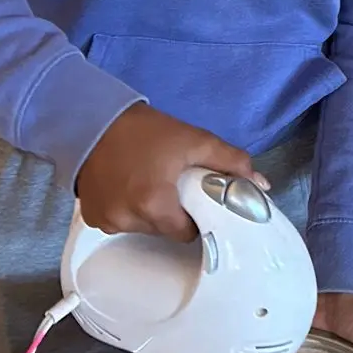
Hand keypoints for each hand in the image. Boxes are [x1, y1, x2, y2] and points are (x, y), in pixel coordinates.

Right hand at [76, 102, 260, 239]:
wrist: (95, 119)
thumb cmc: (146, 130)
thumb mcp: (194, 140)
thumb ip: (231, 162)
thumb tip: (260, 184)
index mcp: (154, 205)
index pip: (186, 233)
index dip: (194, 217)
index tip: (194, 200)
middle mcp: (128, 220)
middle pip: (164, 230)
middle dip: (173, 212)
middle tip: (172, 184)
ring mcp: (107, 221)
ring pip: (143, 228)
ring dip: (150, 212)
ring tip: (149, 181)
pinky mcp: (92, 218)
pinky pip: (121, 223)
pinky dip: (128, 210)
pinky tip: (129, 186)